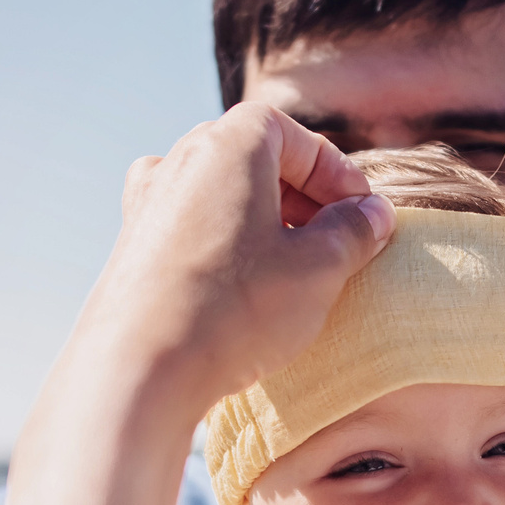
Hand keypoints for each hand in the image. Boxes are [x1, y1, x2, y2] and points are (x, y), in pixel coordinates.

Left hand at [47, 103, 394, 429]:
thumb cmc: (235, 309)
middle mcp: (180, 160)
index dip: (338, 175)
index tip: (363, 214)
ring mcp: (148, 203)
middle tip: (336, 239)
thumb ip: (352, 231)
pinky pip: (192, 228)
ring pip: (222, 195)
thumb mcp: (319, 269)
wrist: (140, 368)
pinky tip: (245, 289)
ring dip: (264, 221)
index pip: (296, 137)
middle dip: (303, 196)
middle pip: (256, 160)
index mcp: (228, 145)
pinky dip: (227, 244)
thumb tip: (372, 214)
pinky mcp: (132, 247)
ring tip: (294, 268)